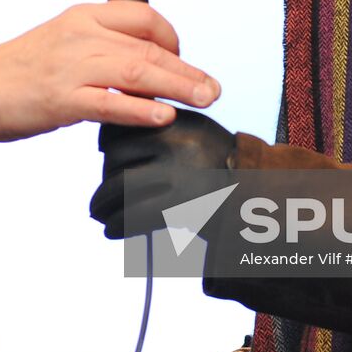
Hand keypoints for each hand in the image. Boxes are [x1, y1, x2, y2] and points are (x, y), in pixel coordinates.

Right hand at [0, 1, 219, 145]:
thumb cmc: (19, 70)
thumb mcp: (63, 40)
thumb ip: (100, 45)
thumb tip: (144, 65)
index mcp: (82, 15)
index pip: (144, 17)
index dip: (173, 38)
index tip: (183, 60)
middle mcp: (80, 34)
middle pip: (149, 47)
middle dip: (187, 69)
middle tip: (212, 88)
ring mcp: (71, 67)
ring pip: (137, 72)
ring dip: (177, 86)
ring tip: (202, 99)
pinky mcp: (61, 100)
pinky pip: (110, 103)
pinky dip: (141, 111)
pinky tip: (162, 117)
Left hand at [90, 108, 235, 238]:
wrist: (253, 195)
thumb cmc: (218, 163)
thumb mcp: (194, 130)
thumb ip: (159, 126)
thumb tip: (107, 136)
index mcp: (176, 121)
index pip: (125, 126)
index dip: (106, 142)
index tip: (104, 154)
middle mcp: (176, 143)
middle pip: (116, 158)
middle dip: (104, 180)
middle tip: (100, 196)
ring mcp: (178, 175)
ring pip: (119, 187)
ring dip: (102, 205)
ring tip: (98, 214)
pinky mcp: (179, 207)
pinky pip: (132, 216)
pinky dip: (115, 226)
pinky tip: (111, 230)